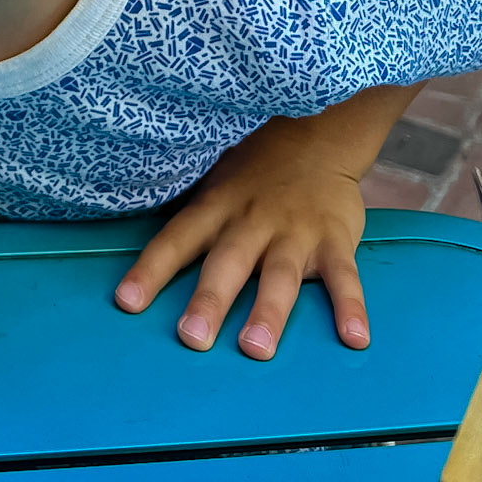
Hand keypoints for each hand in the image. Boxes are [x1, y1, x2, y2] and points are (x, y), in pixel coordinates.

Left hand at [114, 117, 369, 360]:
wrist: (315, 132)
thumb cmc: (253, 171)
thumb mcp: (215, 182)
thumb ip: (194, 220)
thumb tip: (148, 254)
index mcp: (215, 208)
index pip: (176, 240)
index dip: (151, 269)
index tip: (126, 302)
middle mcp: (250, 221)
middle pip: (226, 263)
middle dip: (209, 301)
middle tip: (192, 339)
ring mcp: (294, 231)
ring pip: (279, 275)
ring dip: (268, 312)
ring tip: (256, 349)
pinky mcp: (335, 239)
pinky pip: (344, 276)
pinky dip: (350, 307)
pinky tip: (354, 338)